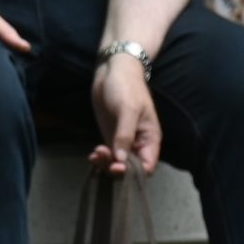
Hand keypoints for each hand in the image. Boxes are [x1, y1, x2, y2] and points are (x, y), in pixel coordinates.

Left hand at [90, 53, 162, 174]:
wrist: (112, 71)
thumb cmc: (126, 88)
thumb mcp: (127, 110)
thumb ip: (124, 136)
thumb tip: (121, 160)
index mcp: (150, 138)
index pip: (148, 165)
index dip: (135, 171)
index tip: (118, 167)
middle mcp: (139, 143)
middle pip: (132, 168)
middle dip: (117, 168)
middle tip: (102, 158)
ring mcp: (124, 141)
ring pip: (118, 163)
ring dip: (106, 163)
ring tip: (95, 153)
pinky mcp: (111, 137)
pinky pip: (108, 155)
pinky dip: (101, 158)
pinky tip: (92, 154)